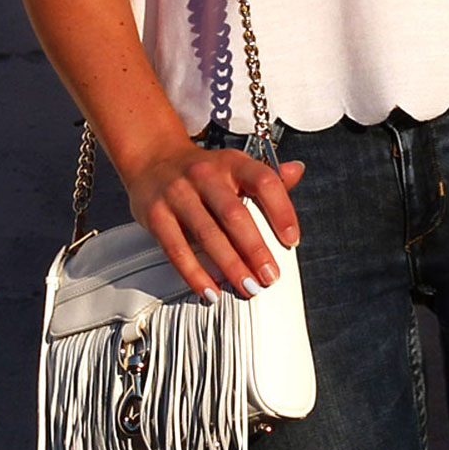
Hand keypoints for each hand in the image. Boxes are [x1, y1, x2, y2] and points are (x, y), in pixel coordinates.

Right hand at [125, 143, 305, 302]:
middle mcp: (205, 175)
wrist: (152, 159)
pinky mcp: (156, 215)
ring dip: (230, 266)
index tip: (292, 239)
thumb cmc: (200, 170)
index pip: (264, 181)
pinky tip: (210, 290)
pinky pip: (177, 249)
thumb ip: (266, 175)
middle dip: (255, 250)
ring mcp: (179, 194)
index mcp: (232, 163)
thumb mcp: (234, 165)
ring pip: (207, 234)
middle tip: (269, 275)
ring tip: (247, 286)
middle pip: (234, 214)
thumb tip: (297, 172)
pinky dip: (195, 274)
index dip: (282, 210)